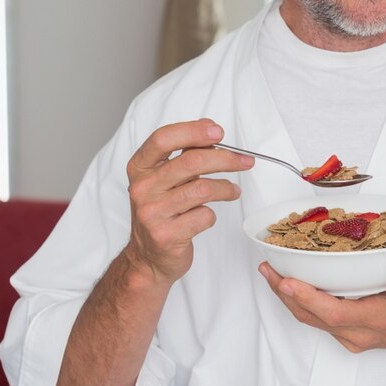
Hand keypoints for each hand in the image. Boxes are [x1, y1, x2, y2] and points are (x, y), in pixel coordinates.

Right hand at [123, 119, 251, 283]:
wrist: (148, 257)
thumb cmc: (161, 212)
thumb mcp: (164, 179)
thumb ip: (184, 155)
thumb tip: (210, 128)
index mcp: (140, 168)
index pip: (162, 138)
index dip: (193, 131)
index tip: (218, 132)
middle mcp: (142, 188)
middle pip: (191, 162)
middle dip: (226, 158)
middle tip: (246, 161)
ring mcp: (152, 212)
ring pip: (202, 189)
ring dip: (226, 188)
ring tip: (233, 191)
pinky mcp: (166, 235)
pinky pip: (204, 216)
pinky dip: (212, 214)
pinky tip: (207, 216)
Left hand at [260, 263, 385, 353]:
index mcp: (377, 319)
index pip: (334, 312)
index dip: (308, 298)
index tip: (287, 281)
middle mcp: (358, 333)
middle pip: (312, 317)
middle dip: (286, 293)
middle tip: (268, 267)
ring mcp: (351, 336)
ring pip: (311, 319)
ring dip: (288, 297)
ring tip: (271, 272)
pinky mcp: (347, 333)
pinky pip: (317, 319)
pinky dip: (301, 301)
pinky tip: (293, 283)